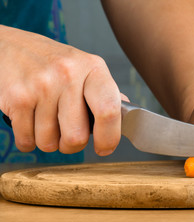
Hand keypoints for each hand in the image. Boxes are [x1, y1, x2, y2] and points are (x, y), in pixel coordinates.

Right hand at [0, 25, 127, 155]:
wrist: (10, 46)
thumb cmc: (53, 62)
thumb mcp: (85, 68)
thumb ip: (105, 92)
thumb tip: (126, 112)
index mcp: (93, 69)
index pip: (109, 111)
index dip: (109, 138)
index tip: (104, 148)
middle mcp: (68, 75)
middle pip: (76, 136)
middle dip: (72, 145)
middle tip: (68, 135)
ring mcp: (41, 86)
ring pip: (49, 143)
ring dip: (49, 141)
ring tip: (47, 122)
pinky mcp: (17, 98)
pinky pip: (27, 141)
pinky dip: (28, 140)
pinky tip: (30, 122)